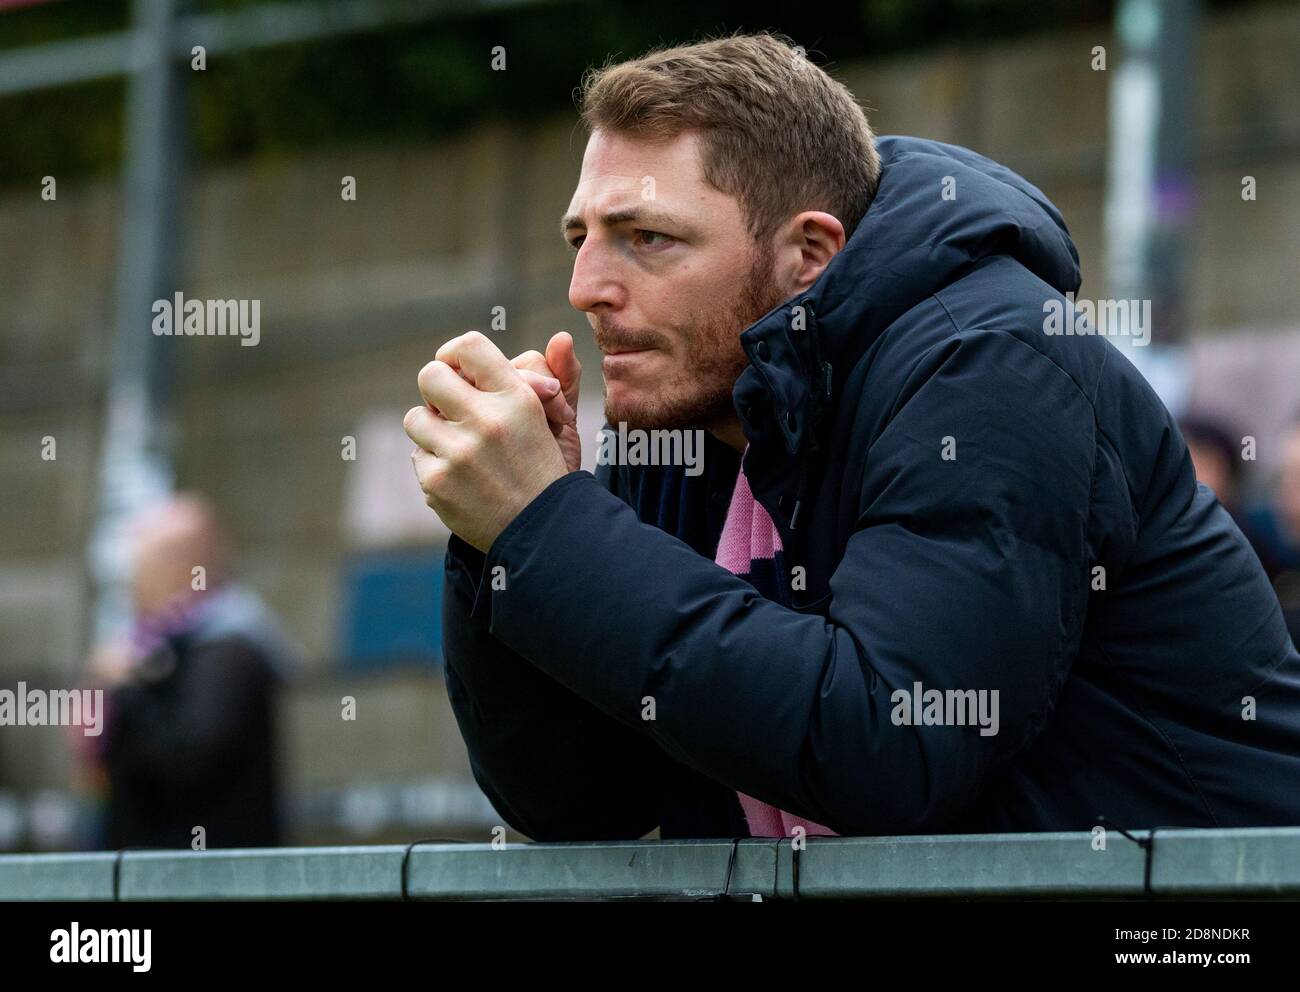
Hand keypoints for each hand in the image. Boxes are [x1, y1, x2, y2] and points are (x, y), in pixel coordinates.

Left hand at [405, 332, 568, 552]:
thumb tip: (560, 338)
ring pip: (416, 418)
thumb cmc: (551, 472)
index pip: (467, 347)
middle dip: (438, 389)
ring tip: (461, 447)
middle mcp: (486, 421)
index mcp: (517, 399)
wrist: (545, 535)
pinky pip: (417, 456)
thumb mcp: (564, 424)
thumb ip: (561, 378)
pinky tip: (462, 479)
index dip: (455, 355)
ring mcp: (458, 453)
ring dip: (433, 430)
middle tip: (453, 407)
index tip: (460, 370)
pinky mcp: (437, 482)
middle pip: (430, 376)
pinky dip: (435, 465)